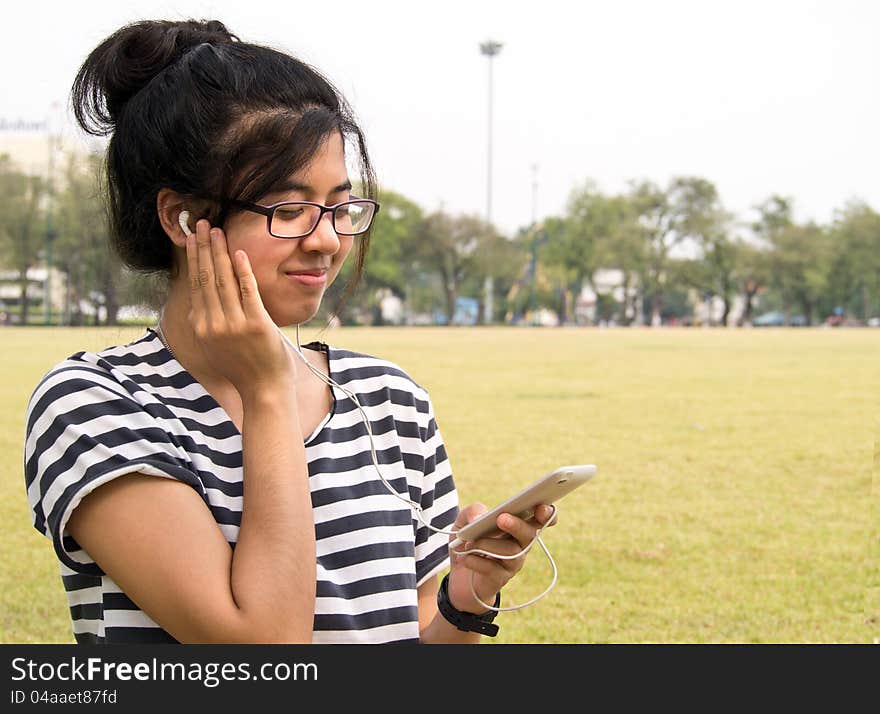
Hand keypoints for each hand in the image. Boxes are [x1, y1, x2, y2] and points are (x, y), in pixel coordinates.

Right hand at [186, 219, 295, 397]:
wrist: (263, 392)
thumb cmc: (244, 369)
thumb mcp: (216, 347)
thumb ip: (208, 325)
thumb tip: (200, 307)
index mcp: (202, 328)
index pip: (195, 285)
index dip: (194, 259)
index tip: (193, 239)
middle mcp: (213, 324)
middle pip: (206, 278)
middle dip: (203, 248)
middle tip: (202, 224)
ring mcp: (234, 325)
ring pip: (223, 280)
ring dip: (220, 253)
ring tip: (218, 231)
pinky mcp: (256, 325)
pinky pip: (247, 291)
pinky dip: (242, 271)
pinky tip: (239, 254)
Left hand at [447, 502, 557, 613]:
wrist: (457, 571)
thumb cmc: (467, 540)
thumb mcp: (464, 520)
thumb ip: (472, 511)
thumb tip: (478, 518)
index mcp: (516, 524)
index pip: (539, 518)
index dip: (546, 514)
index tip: (542, 508)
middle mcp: (520, 543)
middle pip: (529, 534)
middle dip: (517, 525)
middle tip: (501, 519)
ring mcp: (513, 562)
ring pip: (510, 552)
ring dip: (487, 544)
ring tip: (468, 543)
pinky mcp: (501, 578)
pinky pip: (493, 568)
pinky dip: (476, 561)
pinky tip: (464, 558)